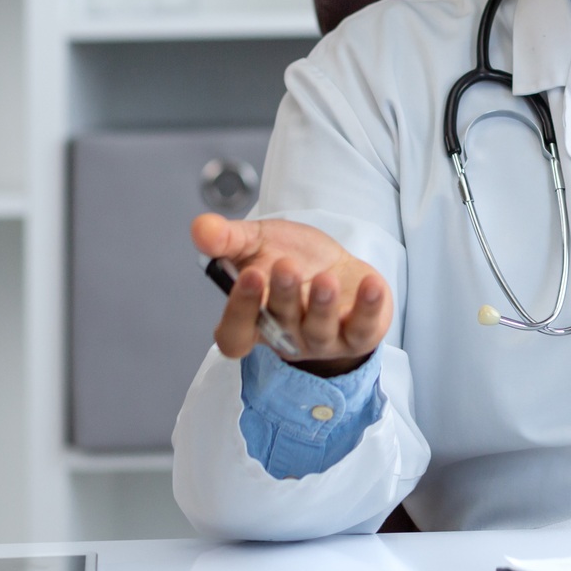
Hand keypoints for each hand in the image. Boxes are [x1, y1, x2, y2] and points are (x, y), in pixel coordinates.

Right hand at [193, 215, 393, 377]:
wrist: (335, 266)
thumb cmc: (291, 259)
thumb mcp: (257, 242)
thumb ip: (227, 239)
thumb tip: (200, 229)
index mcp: (252, 321)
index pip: (235, 334)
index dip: (240, 311)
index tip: (249, 274)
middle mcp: (286, 337)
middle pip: (280, 325)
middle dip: (283, 296)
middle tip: (286, 265)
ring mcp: (323, 341)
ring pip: (319, 331)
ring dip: (321, 305)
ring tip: (325, 277)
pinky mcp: (358, 335)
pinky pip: (363, 330)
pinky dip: (369, 308)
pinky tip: (371, 283)